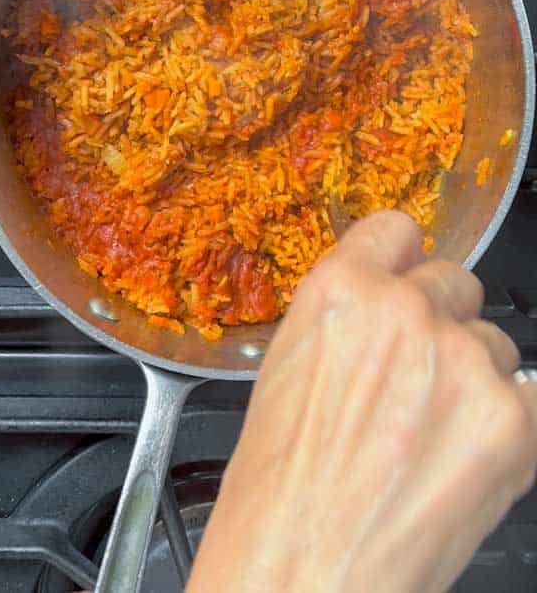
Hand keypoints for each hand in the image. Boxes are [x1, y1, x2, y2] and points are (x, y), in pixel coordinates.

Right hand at [187, 210, 536, 592]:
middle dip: (437, 323)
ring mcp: (466, 364)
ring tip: (427, 435)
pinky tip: (457, 458)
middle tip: (411, 381)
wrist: (305, 566)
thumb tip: (385, 309)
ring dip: (471, 377)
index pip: (396, 230)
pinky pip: (527, 396)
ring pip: (493, 343)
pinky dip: (503, 425)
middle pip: (454, 281)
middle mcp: (406, 312)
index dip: (397, 260)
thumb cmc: (279, 485)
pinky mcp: (514, 421)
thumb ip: (344, 324)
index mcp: (339, 292)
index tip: (401, 278)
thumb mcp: (285, 373)